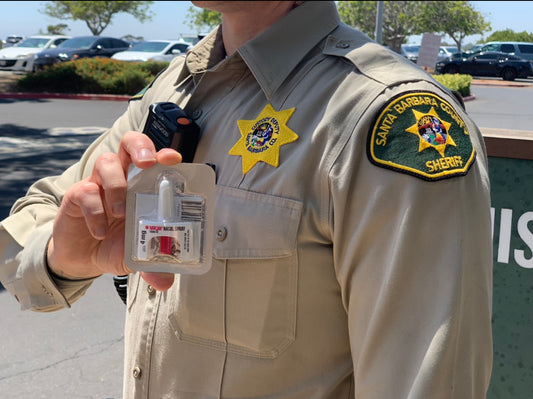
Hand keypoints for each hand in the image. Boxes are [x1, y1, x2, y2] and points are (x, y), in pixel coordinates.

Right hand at [46, 131, 181, 290]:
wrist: (81, 258)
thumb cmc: (115, 245)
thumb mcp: (136, 255)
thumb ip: (152, 265)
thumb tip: (165, 282)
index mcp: (143, 186)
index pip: (155, 160)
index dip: (164, 154)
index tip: (173, 159)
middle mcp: (122, 178)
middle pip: (130, 143)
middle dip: (141, 147)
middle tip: (147, 164)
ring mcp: (99, 184)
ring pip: (106, 162)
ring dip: (117, 185)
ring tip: (120, 213)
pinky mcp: (77, 195)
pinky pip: (86, 192)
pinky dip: (95, 211)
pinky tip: (100, 231)